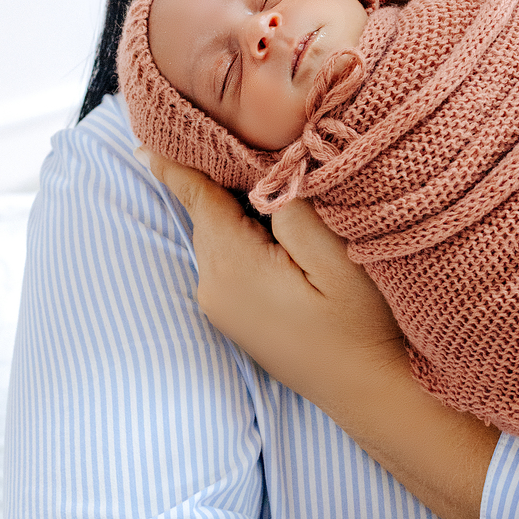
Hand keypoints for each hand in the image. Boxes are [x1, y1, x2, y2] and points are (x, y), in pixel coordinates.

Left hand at [138, 151, 403, 400]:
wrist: (368, 392)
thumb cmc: (362, 326)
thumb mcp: (338, 258)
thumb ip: (295, 208)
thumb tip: (266, 167)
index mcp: (231, 267)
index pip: (196, 194)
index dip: (179, 157)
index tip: (150, 126)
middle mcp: (212, 287)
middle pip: (207, 210)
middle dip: (225, 175)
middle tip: (252, 136)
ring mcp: (218, 305)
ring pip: (218, 232)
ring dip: (239, 206)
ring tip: (274, 177)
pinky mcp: (233, 314)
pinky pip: (227, 255)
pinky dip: (243, 232)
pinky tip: (277, 226)